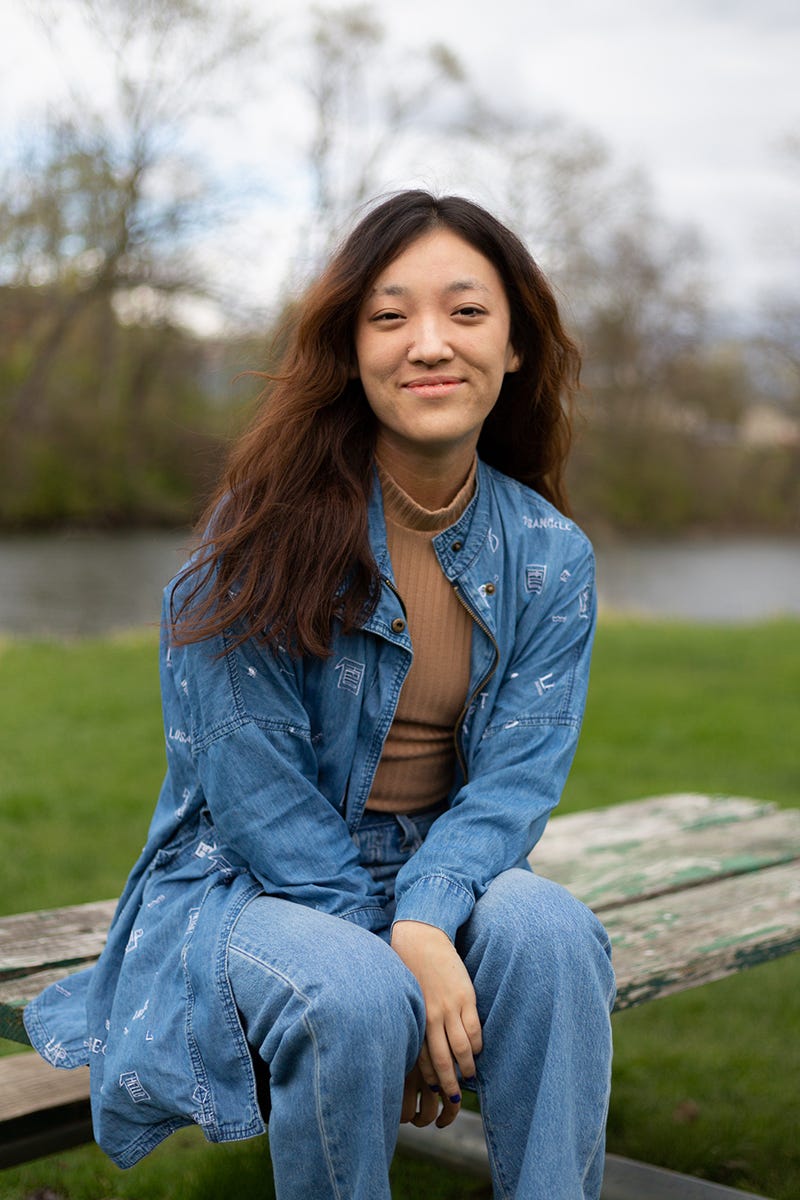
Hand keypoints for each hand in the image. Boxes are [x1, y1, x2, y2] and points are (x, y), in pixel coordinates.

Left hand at [391, 920, 481, 1126]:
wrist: (422, 938)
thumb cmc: (410, 970)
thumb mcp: (407, 999)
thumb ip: (414, 1022)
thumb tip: (418, 1048)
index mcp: (416, 1019)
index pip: (424, 1060)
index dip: (432, 1079)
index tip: (436, 1092)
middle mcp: (432, 1017)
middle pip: (443, 1060)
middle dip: (449, 1083)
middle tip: (453, 1097)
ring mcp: (450, 1007)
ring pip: (462, 1048)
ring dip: (467, 1066)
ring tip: (469, 1074)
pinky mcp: (466, 996)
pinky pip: (475, 1028)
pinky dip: (477, 1045)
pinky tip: (476, 1051)